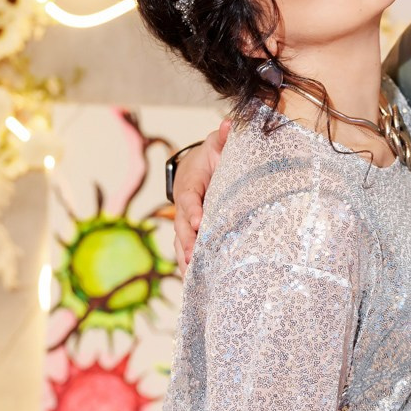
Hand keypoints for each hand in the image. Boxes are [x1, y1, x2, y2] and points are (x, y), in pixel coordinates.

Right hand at [173, 121, 229, 270]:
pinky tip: (196, 286)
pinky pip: (187, 252)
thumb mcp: (218, 145)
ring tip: (194, 279)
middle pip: (182, 227)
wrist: (196, 167)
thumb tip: (229, 124)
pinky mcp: (190, 234)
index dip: (193, 211)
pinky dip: (189, 267)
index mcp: (190, 185)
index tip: (200, 222)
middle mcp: (184, 207)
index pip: (189, 199)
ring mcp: (185, 222)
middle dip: (188, 243)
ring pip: (182, 243)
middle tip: (194, 258)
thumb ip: (224, 137)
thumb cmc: (211, 157)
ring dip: (186, 260)